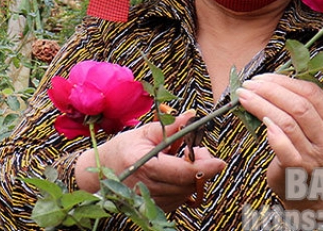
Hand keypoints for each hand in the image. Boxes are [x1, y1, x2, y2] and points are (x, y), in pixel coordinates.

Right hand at [75, 111, 225, 210]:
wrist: (102, 172)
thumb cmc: (124, 148)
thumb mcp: (146, 132)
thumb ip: (171, 126)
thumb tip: (192, 115)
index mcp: (144, 164)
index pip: (182, 171)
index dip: (205, 167)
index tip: (220, 161)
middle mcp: (146, 186)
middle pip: (188, 183)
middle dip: (202, 168)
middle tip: (199, 151)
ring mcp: (150, 200)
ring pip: (187, 192)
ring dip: (194, 177)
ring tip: (184, 160)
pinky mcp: (154, 208)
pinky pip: (180, 199)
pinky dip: (185, 186)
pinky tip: (177, 173)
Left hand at [237, 73, 322, 211]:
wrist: (311, 196)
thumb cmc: (308, 156)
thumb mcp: (316, 131)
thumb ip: (303, 108)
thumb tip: (271, 81)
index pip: (313, 93)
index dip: (285, 82)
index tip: (264, 77)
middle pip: (299, 106)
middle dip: (270, 91)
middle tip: (249, 84)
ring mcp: (315, 157)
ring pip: (287, 122)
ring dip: (261, 105)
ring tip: (244, 97)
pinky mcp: (297, 170)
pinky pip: (281, 144)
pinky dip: (269, 128)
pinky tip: (257, 118)